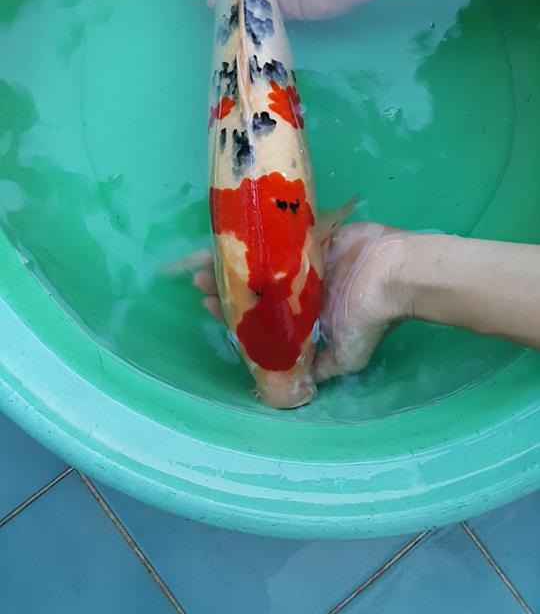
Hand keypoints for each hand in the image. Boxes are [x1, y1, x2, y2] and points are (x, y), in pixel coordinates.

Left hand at [192, 221, 410, 381]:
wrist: (394, 274)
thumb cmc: (368, 317)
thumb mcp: (346, 356)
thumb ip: (319, 366)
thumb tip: (296, 385)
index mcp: (305, 316)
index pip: (259, 317)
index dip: (233, 314)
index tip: (208, 306)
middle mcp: (300, 288)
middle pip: (255, 286)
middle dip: (225, 284)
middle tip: (199, 280)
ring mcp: (305, 259)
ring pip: (261, 258)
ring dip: (233, 259)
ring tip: (204, 258)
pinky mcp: (313, 233)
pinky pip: (281, 231)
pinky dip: (259, 231)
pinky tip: (235, 228)